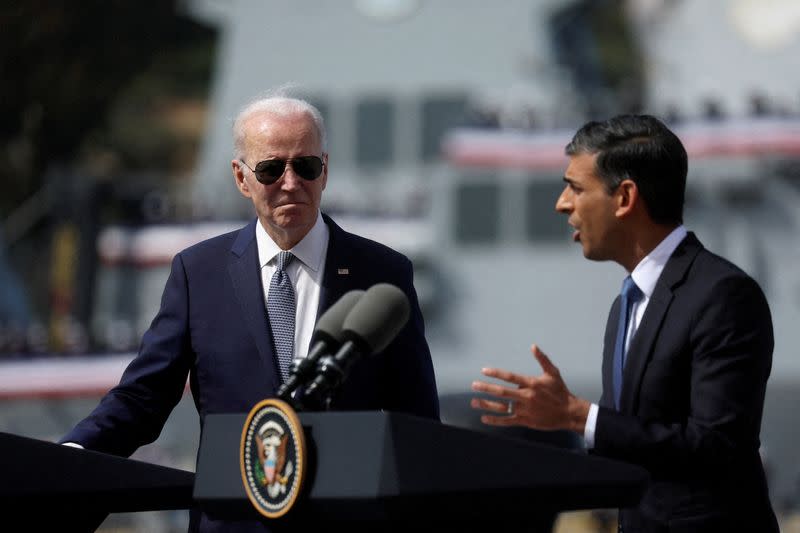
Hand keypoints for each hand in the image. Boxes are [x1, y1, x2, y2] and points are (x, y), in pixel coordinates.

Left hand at [470, 344, 589, 432]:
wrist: (569, 413)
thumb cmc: (560, 391)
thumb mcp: (553, 373)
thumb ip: (542, 359)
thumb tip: (533, 346)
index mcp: (532, 383)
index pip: (509, 376)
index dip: (495, 373)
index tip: (484, 371)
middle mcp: (526, 396)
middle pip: (502, 392)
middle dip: (486, 388)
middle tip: (473, 385)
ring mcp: (525, 410)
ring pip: (502, 407)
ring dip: (486, 404)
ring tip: (474, 402)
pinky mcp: (526, 421)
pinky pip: (507, 420)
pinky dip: (495, 420)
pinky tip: (484, 418)